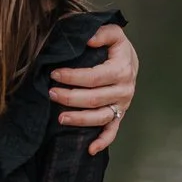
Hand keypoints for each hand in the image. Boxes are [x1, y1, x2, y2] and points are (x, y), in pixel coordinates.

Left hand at [49, 23, 137, 154]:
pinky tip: (89, 149)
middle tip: (51, 93)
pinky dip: (103, 141)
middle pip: (94, 99)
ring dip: (80, 119)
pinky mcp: (120, 115)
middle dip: (70, 97)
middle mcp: (124, 90)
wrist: (131, 60)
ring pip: (100, 117)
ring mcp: (122, 105)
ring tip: (60, 118)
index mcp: (122, 70)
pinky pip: (112, 131)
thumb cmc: (116, 48)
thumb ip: (102, 32)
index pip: (94, 77)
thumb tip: (88, 39)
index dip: (72, 77)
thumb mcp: (114, 33)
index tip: (54, 74)